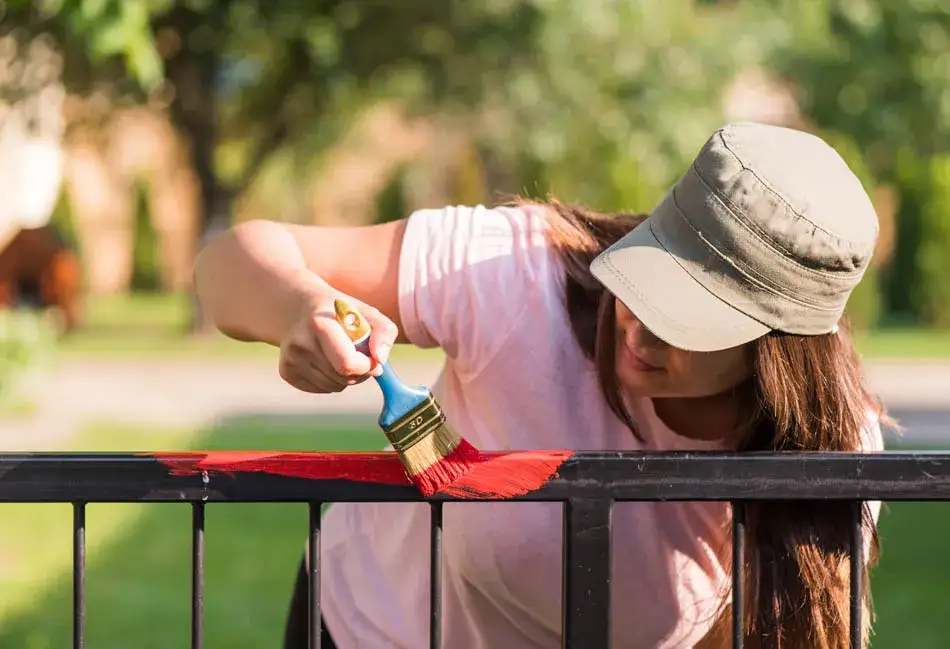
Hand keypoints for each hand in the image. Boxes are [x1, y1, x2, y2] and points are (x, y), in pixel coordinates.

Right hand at [278, 292, 397, 392]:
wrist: (300, 308)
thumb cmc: (341, 312)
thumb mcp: (367, 312)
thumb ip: (384, 332)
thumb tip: (380, 361)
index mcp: (320, 325)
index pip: (347, 364)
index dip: (366, 366)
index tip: (372, 358)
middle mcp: (301, 344)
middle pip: (343, 378)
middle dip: (359, 371)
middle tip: (359, 354)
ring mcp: (291, 359)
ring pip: (335, 386)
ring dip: (347, 376)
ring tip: (341, 353)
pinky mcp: (287, 372)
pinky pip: (323, 389)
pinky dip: (332, 380)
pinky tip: (327, 360)